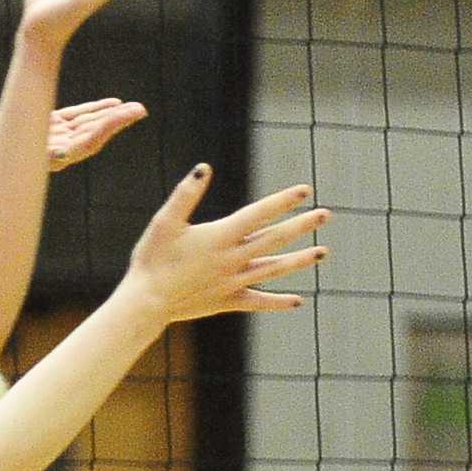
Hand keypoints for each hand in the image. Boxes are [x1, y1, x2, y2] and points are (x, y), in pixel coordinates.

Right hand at [0, 95, 147, 173]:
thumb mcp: (4, 148)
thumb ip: (26, 150)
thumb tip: (59, 155)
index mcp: (52, 157)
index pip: (86, 142)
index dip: (107, 129)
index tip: (125, 117)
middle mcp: (58, 149)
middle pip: (93, 135)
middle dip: (116, 123)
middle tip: (140, 110)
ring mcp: (54, 137)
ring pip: (88, 126)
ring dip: (110, 116)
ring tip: (134, 107)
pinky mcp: (47, 127)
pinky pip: (76, 118)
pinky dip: (94, 111)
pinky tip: (112, 104)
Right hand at [122, 166, 325, 323]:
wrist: (146, 302)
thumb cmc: (152, 259)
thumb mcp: (164, 222)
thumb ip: (185, 194)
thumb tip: (203, 168)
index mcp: (220, 237)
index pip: (258, 214)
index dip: (283, 201)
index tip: (305, 190)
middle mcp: (232, 259)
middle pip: (274, 239)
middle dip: (302, 226)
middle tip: (325, 214)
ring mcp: (233, 282)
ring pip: (273, 270)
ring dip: (299, 260)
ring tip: (322, 252)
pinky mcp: (227, 301)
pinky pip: (258, 301)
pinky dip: (278, 302)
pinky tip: (298, 301)